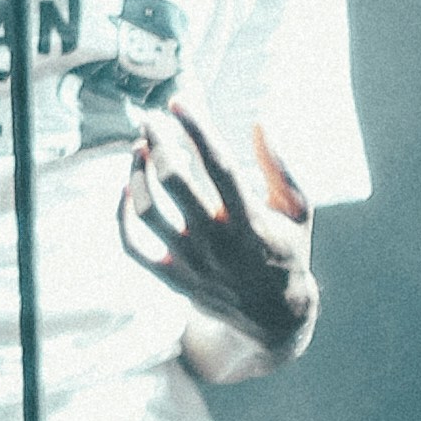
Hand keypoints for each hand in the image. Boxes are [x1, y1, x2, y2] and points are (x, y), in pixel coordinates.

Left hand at [121, 98, 314, 348]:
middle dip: (157, 141)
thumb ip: (280, 167)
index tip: (178, 102)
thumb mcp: (298, 210)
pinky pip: (133, 247)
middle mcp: (217, 241)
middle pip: (174, 180)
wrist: (274, 318)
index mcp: (251, 220)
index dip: (195, 128)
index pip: (218, 163)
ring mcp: (191, 262)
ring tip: (138, 148)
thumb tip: (260, 123)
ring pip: (146, 211)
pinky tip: (126, 189)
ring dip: (136, 174)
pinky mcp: (172, 279)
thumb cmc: (287, 251)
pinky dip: (122, 216)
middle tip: (150, 119)